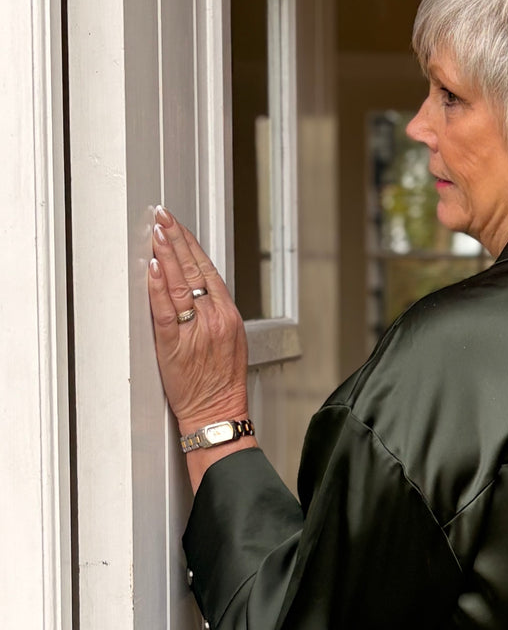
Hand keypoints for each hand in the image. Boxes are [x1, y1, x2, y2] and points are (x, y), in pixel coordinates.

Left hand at [147, 207, 248, 433]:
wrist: (218, 413)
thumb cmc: (222, 385)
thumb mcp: (230, 343)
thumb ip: (214, 315)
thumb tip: (197, 292)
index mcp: (228, 316)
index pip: (209, 271)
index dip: (191, 245)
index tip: (178, 226)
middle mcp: (215, 319)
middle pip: (195, 270)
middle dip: (177, 239)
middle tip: (163, 216)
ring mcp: (196, 331)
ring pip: (180, 284)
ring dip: (167, 254)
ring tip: (156, 231)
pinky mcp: (175, 345)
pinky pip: (165, 310)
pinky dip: (159, 286)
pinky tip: (154, 267)